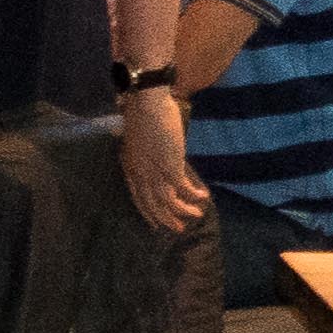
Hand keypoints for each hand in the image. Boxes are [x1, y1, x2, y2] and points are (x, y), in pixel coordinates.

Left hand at [120, 87, 206, 234]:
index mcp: (130, 168)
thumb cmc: (142, 113)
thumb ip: (146, 154)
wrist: (146, 103)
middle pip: (153, 205)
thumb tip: (157, 158)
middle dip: (166, 219)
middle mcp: (140, 175)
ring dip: (184, 211)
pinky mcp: (170, 167)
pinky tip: (203, 196)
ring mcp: (154, 172)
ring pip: (168, 202)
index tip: (157, 224)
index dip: (148, 213)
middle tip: (179, 229)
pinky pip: (183, 189)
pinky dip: (193, 195)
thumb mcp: (139, 140)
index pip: (138, 198)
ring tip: (197, 215)